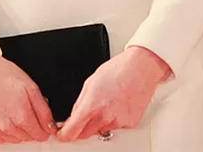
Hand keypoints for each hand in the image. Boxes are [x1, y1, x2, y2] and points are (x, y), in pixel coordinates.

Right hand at [0, 51, 57, 143]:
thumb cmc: (3, 74)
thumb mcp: (31, 87)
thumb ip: (44, 110)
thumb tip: (51, 127)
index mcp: (22, 117)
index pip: (41, 135)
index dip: (44, 126)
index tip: (41, 118)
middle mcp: (8, 127)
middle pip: (28, 138)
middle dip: (31, 126)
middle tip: (25, 107)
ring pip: (15, 139)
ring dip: (18, 129)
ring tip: (13, 109)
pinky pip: (0, 138)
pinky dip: (4, 130)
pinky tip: (3, 114)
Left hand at [56, 46, 171, 141]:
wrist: (141, 68)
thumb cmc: (118, 70)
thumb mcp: (91, 81)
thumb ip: (80, 101)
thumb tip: (73, 115)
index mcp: (92, 105)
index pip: (72, 131)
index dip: (64, 135)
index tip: (62, 135)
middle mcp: (105, 117)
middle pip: (85, 134)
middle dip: (81, 127)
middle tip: (86, 113)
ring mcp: (118, 122)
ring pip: (100, 130)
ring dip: (99, 122)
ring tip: (107, 102)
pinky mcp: (129, 124)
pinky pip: (115, 126)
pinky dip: (113, 119)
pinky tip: (117, 104)